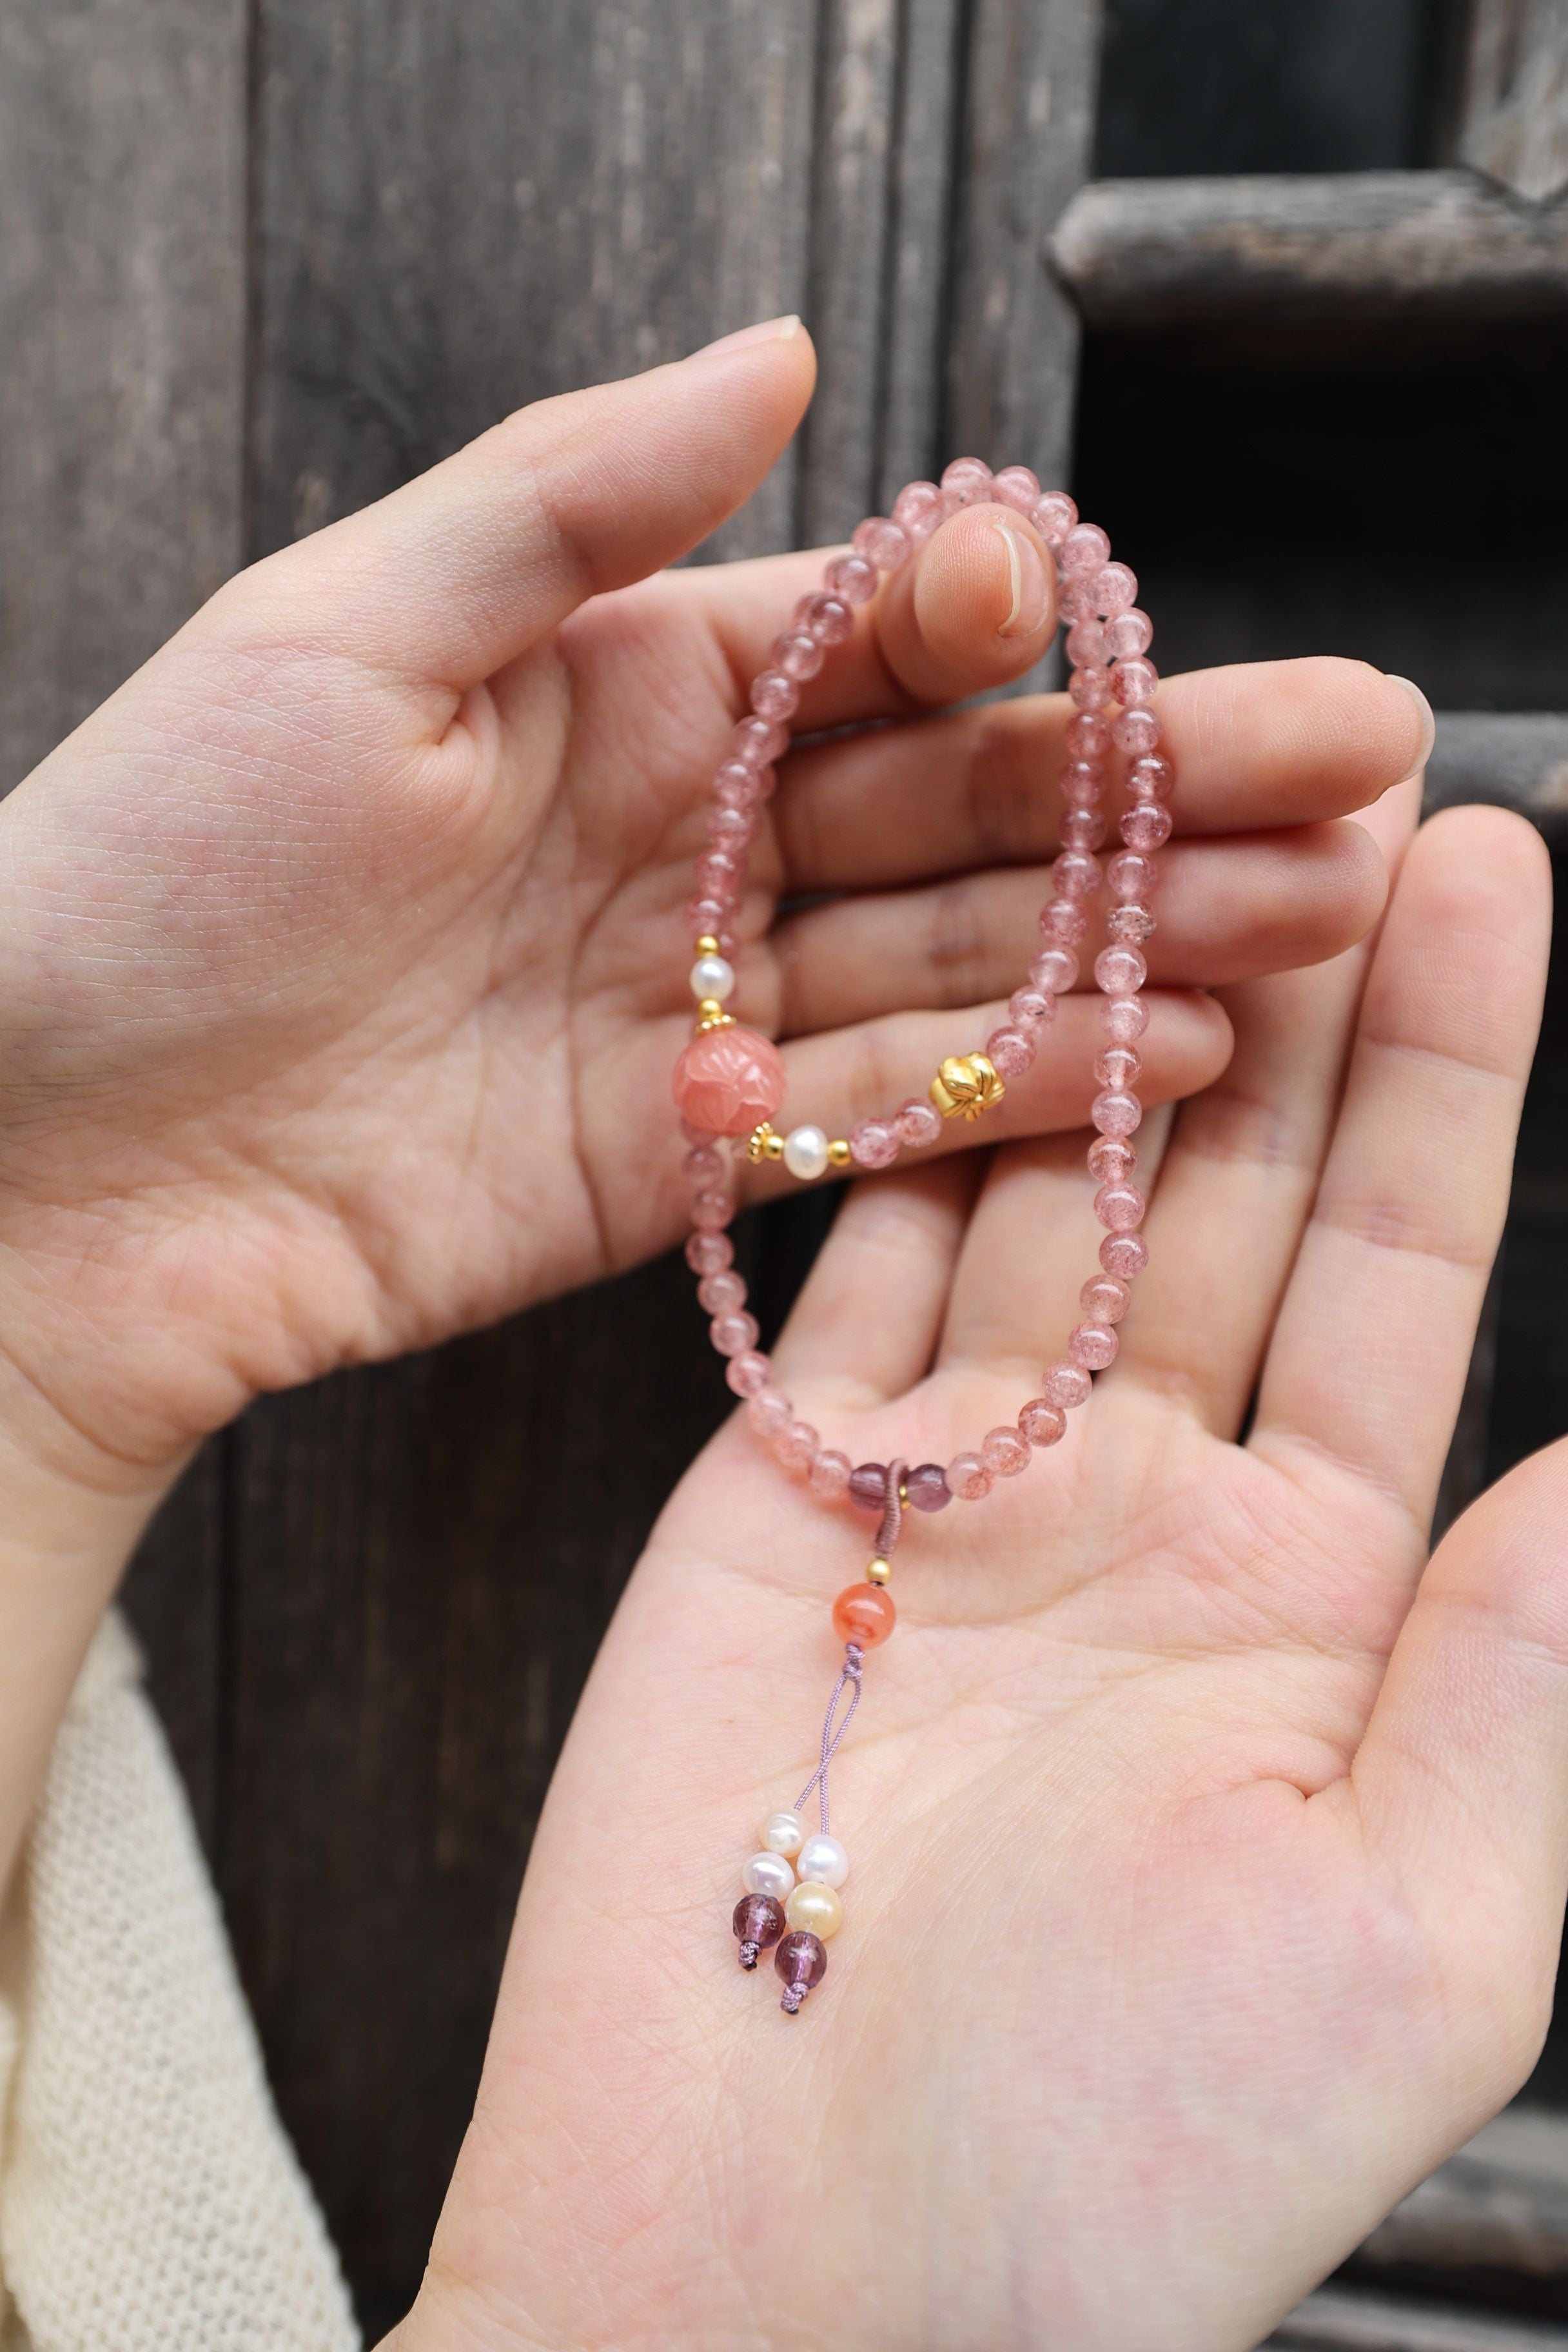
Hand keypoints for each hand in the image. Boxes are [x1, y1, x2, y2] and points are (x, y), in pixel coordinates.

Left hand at [0, 318, 1418, 1505]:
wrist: (40, 1155)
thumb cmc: (150, 865)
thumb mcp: (336, 631)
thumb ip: (571, 503)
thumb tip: (779, 353)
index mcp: (614, 680)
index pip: (867, 636)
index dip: (998, 629)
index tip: (1093, 627)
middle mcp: (685, 833)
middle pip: (961, 799)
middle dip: (1158, 779)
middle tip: (1358, 759)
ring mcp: (701, 1000)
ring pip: (962, 956)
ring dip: (1144, 930)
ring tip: (1327, 909)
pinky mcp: (687, 1159)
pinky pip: (887, 1112)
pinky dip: (1029, 1086)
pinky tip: (1184, 1049)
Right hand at [392, 790, 1555, 2351]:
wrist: (766, 2272)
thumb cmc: (1113, 2158)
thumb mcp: (1412, 1915)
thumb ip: (1526, 1654)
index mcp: (1309, 1608)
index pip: (1400, 1282)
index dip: (1446, 1078)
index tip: (1487, 877)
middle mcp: (1134, 1520)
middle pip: (1220, 1196)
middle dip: (1277, 991)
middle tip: (1314, 783)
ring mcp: (946, 1495)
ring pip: (1034, 1200)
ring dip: (1088, 1019)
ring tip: (1138, 824)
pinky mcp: (774, 1498)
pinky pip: (848, 1275)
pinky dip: (896, 1133)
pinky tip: (947, 992)